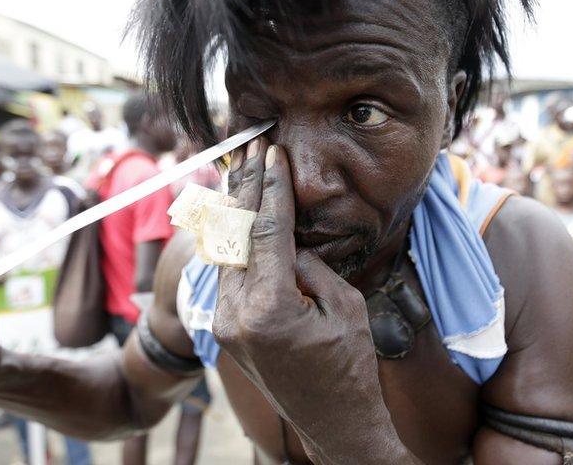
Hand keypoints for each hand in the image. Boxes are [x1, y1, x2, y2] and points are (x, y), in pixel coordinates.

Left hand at [213, 137, 412, 463]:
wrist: (333, 424)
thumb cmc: (350, 368)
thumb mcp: (344, 307)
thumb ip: (310, 265)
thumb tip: (287, 238)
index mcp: (268, 309)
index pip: (267, 231)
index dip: (270, 187)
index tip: (273, 153)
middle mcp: (234, 315)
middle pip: (235, 234)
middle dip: (244, 187)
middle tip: (250, 148)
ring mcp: (223, 324)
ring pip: (223, 250)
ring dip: (233, 208)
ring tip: (239, 169)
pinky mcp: (222, 329)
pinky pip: (224, 272)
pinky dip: (231, 238)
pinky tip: (235, 212)